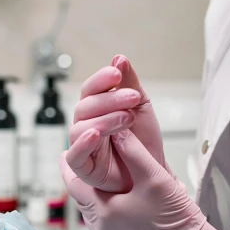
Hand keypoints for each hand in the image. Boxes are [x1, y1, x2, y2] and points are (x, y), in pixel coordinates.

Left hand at [60, 130, 229, 229]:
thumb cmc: (175, 217)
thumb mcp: (155, 177)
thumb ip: (134, 152)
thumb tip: (117, 132)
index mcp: (104, 213)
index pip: (75, 185)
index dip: (69, 167)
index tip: (64, 155)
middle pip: (83, 203)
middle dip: (83, 185)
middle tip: (82, 168)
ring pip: (95, 219)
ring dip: (97, 204)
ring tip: (102, 188)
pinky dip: (109, 221)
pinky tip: (120, 212)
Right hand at [65, 56, 164, 192]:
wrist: (154, 172)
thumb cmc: (144, 142)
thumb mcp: (141, 107)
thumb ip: (130, 83)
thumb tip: (119, 58)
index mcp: (98, 109)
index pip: (90, 89)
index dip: (101, 80)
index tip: (116, 74)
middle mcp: (87, 125)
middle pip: (85, 106)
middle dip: (109, 100)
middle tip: (132, 99)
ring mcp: (84, 145)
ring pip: (80, 127)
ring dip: (104, 119)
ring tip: (126, 119)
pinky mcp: (84, 168)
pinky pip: (75, 155)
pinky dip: (83, 143)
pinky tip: (96, 134)